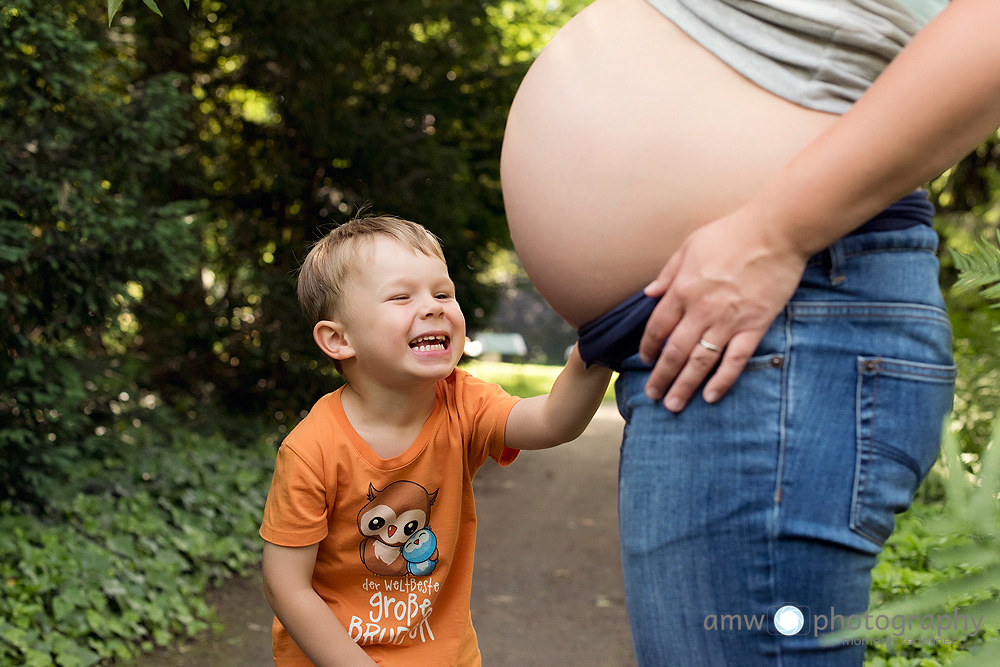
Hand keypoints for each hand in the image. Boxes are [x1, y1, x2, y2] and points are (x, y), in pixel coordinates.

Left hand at [638, 206, 809, 411]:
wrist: (776, 232)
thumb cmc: (731, 233)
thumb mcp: (689, 246)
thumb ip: (668, 273)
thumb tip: (649, 293)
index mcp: (682, 289)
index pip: (657, 328)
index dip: (648, 348)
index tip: (645, 360)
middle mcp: (700, 310)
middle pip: (674, 352)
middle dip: (660, 377)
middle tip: (652, 396)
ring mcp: (728, 321)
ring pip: (700, 362)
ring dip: (684, 386)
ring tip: (673, 405)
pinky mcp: (754, 326)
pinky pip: (735, 360)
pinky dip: (722, 381)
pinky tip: (710, 397)